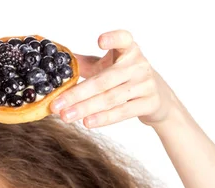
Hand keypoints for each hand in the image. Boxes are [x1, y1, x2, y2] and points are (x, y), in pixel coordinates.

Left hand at [50, 30, 177, 128]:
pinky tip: (88, 122)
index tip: (100, 41)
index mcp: (128, 50)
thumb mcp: (109, 67)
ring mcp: (146, 84)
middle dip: (77, 94)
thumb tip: (61, 62)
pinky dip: (104, 118)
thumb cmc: (126, 78)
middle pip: (104, 80)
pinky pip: (123, 112)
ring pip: (111, 98)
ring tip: (66, 116)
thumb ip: (86, 65)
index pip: (123, 39)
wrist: (158, 98)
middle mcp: (138, 65)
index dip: (113, 39)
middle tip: (56, 105)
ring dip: (85, 109)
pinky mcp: (149, 102)